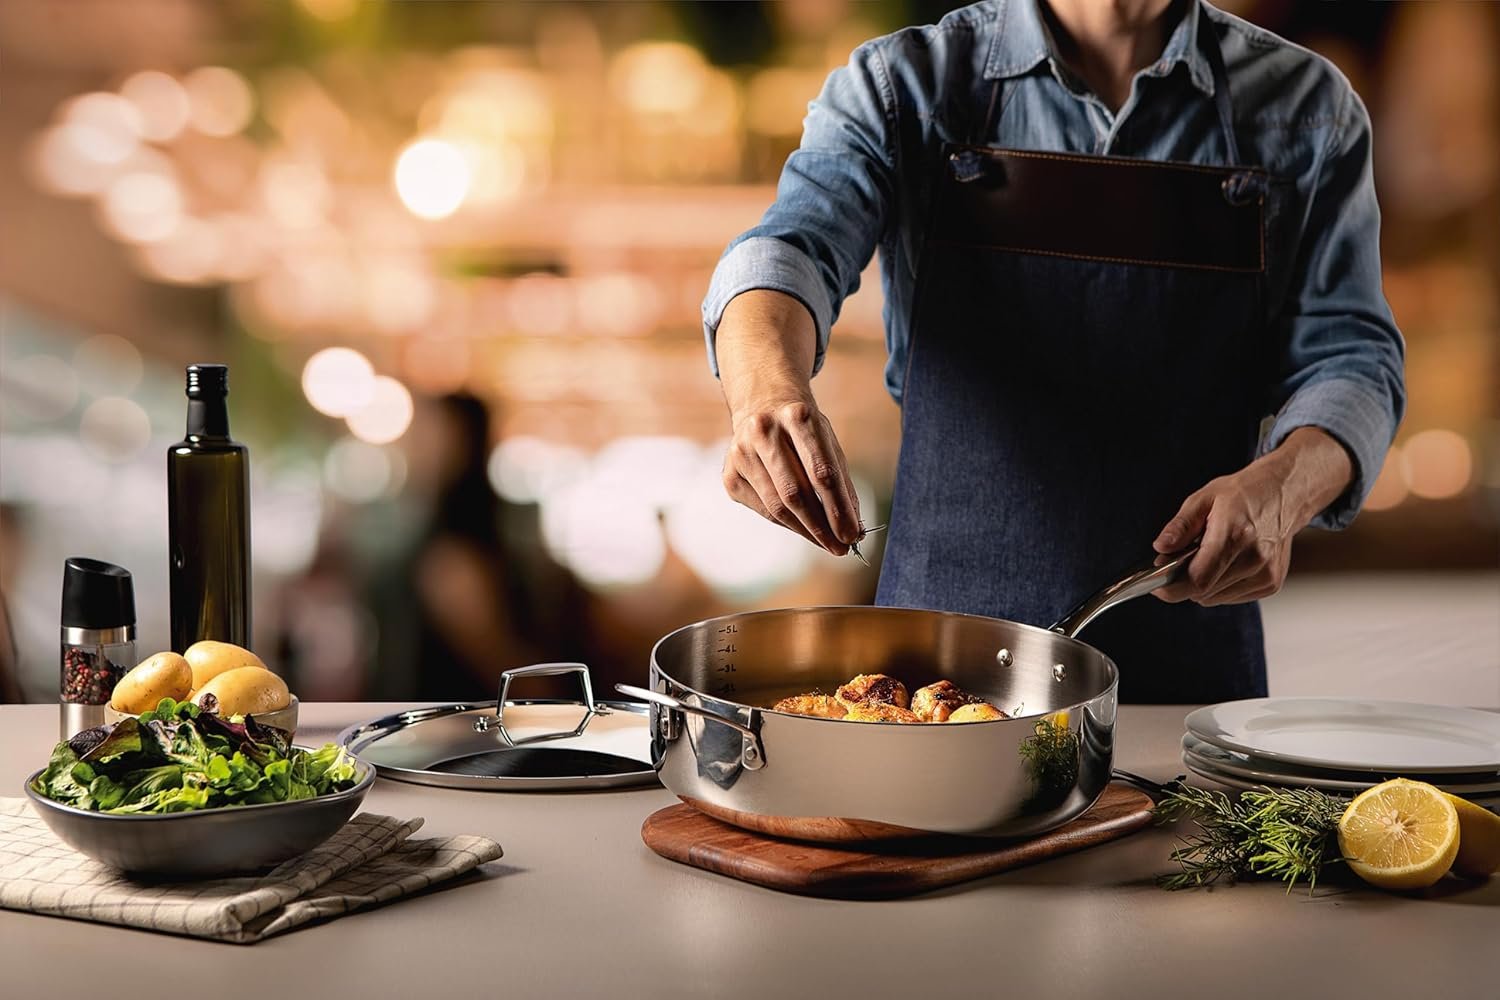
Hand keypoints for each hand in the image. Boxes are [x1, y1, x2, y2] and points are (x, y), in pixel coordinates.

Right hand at [722, 395, 861, 554]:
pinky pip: (763, 509)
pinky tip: (801, 525)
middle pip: (795, 493)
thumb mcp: (827, 443)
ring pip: (777, 507)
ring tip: (826, 542)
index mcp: (797, 416)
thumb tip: (852, 529)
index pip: (821, 473)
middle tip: (840, 547)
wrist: (762, 407)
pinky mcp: (730, 474)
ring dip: (805, 530)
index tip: (851, 535)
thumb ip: (841, 484)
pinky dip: (786, 523)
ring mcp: (741, 452)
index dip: (838, 509)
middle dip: (821, 526)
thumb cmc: (803, 432)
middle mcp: (764, 430)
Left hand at [1152, 428, 1353, 606]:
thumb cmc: (1243, 494)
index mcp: (1235, 535)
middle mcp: (1254, 558)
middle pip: (1204, 592)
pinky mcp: (1271, 583)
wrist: (1284, 494)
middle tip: (1182, 558)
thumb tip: (1161, 548)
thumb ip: (1180, 526)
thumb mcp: (1203, 499)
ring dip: (1203, 584)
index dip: (1172, 588)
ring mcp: (1266, 574)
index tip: (1158, 585)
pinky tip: (1226, 562)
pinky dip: (1220, 586)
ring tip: (1208, 556)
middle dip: (1184, 580)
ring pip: (1215, 598)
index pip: (1198, 580)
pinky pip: (1231, 597)